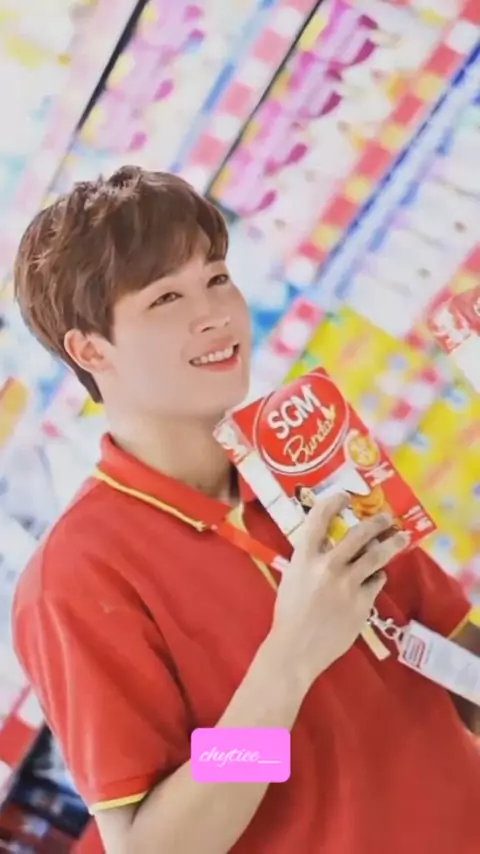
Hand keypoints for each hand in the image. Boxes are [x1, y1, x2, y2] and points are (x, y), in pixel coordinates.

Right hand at [270, 493, 408, 690]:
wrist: (296, 648)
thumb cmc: (289, 613)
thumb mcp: (292, 576)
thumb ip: (310, 558)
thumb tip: (328, 543)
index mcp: (304, 557)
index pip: (319, 518)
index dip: (334, 502)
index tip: (345, 496)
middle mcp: (328, 566)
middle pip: (358, 534)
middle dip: (376, 522)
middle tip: (386, 517)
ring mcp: (347, 585)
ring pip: (377, 556)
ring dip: (392, 543)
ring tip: (401, 537)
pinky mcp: (362, 603)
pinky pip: (377, 582)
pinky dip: (378, 577)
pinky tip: (376, 577)